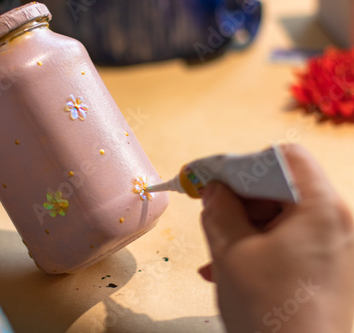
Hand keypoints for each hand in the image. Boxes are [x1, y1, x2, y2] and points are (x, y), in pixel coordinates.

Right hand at [199, 144, 353, 332]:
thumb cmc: (269, 310)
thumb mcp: (231, 252)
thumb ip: (219, 210)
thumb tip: (214, 189)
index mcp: (319, 208)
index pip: (284, 157)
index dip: (244, 163)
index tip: (213, 179)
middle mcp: (335, 221)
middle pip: (282, 185)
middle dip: (240, 199)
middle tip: (212, 215)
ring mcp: (334, 245)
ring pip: (280, 215)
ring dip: (243, 225)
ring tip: (215, 251)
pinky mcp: (327, 265)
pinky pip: (288, 239)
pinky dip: (257, 244)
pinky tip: (229, 266)